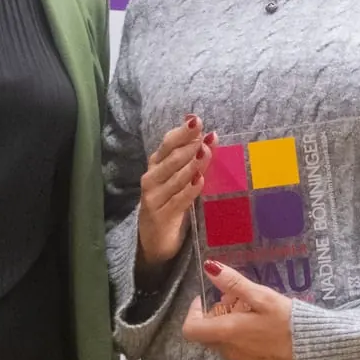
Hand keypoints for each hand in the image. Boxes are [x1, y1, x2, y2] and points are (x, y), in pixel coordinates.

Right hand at [138, 116, 212, 273]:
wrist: (155, 238)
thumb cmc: (170, 201)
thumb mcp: (179, 177)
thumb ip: (192, 157)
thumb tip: (208, 134)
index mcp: (156, 165)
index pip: (167, 144)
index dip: (182, 132)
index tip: (197, 120)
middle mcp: (151, 179)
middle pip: (171, 159)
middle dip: (188, 146)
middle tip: (204, 136)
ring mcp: (154, 198)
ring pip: (175, 178)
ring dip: (191, 165)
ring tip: (205, 153)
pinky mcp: (161, 216)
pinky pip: (178, 201)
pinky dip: (189, 190)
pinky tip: (200, 181)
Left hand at [181, 260, 297, 359]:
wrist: (316, 354)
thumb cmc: (290, 323)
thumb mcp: (264, 298)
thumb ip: (235, 284)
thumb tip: (210, 268)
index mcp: (226, 333)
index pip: (191, 329)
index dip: (193, 312)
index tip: (207, 298)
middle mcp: (229, 351)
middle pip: (208, 334)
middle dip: (217, 315)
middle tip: (239, 300)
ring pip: (224, 342)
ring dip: (230, 326)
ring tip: (255, 311)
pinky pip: (238, 351)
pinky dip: (242, 338)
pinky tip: (264, 328)